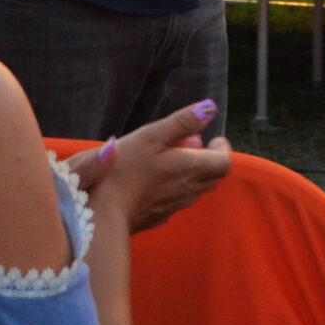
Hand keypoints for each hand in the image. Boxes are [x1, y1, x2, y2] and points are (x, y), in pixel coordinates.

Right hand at [72, 100, 231, 233]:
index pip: (224, 162)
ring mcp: (173, 207)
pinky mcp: (157, 217)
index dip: (223, 149)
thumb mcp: (152, 135)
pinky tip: (154, 179)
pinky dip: (175, 186)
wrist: (100, 214)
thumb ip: (183, 122)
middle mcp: (188, 191)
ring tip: (172, 159)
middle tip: (192, 144)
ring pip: (195, 189)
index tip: (213, 138)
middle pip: (212, 176)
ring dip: (192, 173)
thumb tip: (210, 107)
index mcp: (191, 169)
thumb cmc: (124, 169)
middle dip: (208, 159)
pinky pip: (176, 200)